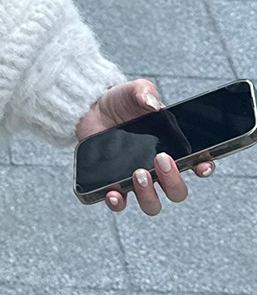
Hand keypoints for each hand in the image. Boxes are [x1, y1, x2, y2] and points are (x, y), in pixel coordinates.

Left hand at [75, 78, 213, 214]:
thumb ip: (145, 93)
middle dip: (173, 181)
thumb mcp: (135, 91)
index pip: (197, 164)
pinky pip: (119, 203)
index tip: (201, 164)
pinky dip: (118, 203)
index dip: (204, 168)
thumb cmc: (121, 101)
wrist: (91, 107)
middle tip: (161, 160)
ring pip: (152, 203)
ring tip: (138, 174)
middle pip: (177, 191)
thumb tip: (152, 105)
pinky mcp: (112, 182)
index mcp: (171, 148)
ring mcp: (135, 179)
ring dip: (149, 195)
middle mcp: (157, 169)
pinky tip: (113, 193)